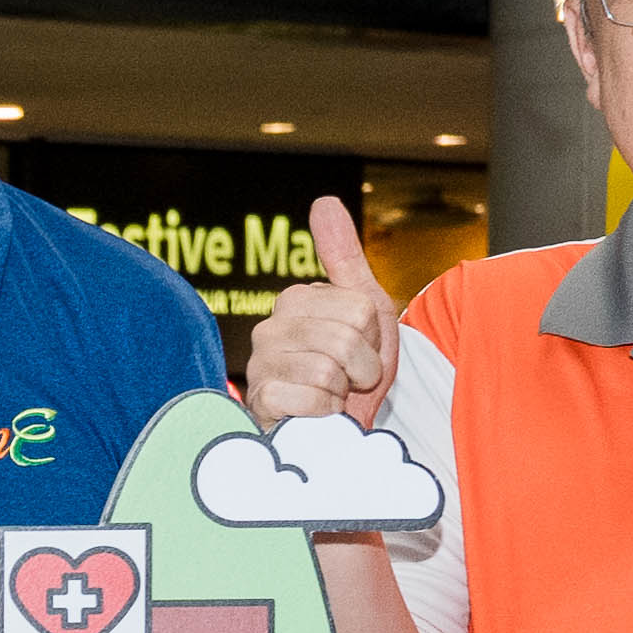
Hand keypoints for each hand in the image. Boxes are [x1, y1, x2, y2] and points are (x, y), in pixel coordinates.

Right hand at [241, 203, 403, 421]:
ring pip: (328, 368)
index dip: (373, 337)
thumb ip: (344, 257)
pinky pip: (309, 397)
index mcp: (296, 300)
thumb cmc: (352, 374)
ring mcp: (260, 365)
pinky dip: (325, 413)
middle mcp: (270, 327)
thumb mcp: (364, 311)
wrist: (340, 432)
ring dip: (345, 392)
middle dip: (363, 366)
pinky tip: (315, 415)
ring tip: (333, 396)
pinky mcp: (259, 401)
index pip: (360, 309)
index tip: (361, 350)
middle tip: (350, 379)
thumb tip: (323, 200)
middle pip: (345, 337)